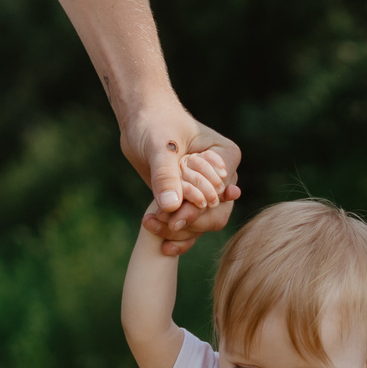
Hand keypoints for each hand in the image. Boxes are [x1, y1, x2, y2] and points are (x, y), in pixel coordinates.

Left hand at [124, 107, 241, 256]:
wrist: (140, 122)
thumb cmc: (155, 124)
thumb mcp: (160, 146)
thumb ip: (166, 175)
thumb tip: (171, 206)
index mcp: (226, 157)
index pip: (220, 190)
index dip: (200, 205)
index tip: (175, 213)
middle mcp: (221, 177)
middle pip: (217, 213)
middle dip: (190, 221)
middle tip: (165, 222)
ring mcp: (206, 192)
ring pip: (203, 225)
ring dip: (178, 230)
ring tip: (150, 223)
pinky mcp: (189, 202)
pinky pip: (190, 227)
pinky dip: (177, 237)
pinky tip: (163, 245)